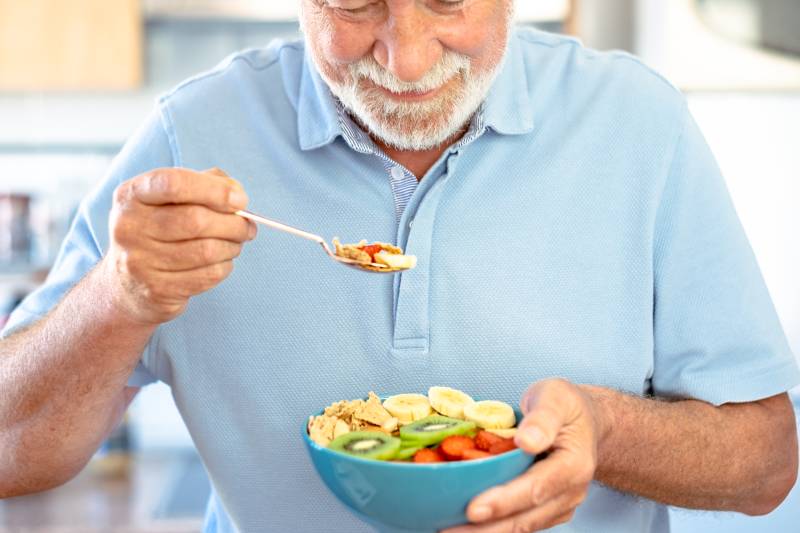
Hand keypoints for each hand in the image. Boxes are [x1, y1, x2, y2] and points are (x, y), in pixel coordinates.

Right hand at [102, 167, 255, 324]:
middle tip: (248, 227)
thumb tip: (237, 196)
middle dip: (233, 223)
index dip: (214, 190)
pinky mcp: (156, 290)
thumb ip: (206, 184)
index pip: (174, 183)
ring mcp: (139, 261)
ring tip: (235, 243)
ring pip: (206, 251)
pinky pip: (207, 275)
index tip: (240, 199)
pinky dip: (224, 266)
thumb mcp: (171, 199)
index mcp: (132, 194)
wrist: (127, 285)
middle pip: (196, 220)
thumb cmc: (160, 230)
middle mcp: (128, 226)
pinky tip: (220, 262)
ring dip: (232, 246)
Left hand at [443, 379, 600, 532]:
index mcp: (574, 464)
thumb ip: (543, 418)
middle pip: (525, 518)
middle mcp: (570, 492)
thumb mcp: (555, 397)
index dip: (504, 501)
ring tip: (449, 530)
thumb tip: (527, 440)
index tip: (473, 509)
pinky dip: (493, 526)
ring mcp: (559, 505)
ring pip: (521, 527)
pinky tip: (464, 525)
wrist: (586, 420)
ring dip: (485, 532)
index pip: (536, 488)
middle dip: (486, 528)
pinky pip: (520, 523)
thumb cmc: (566, 406)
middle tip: (448, 530)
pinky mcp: (547, 510)